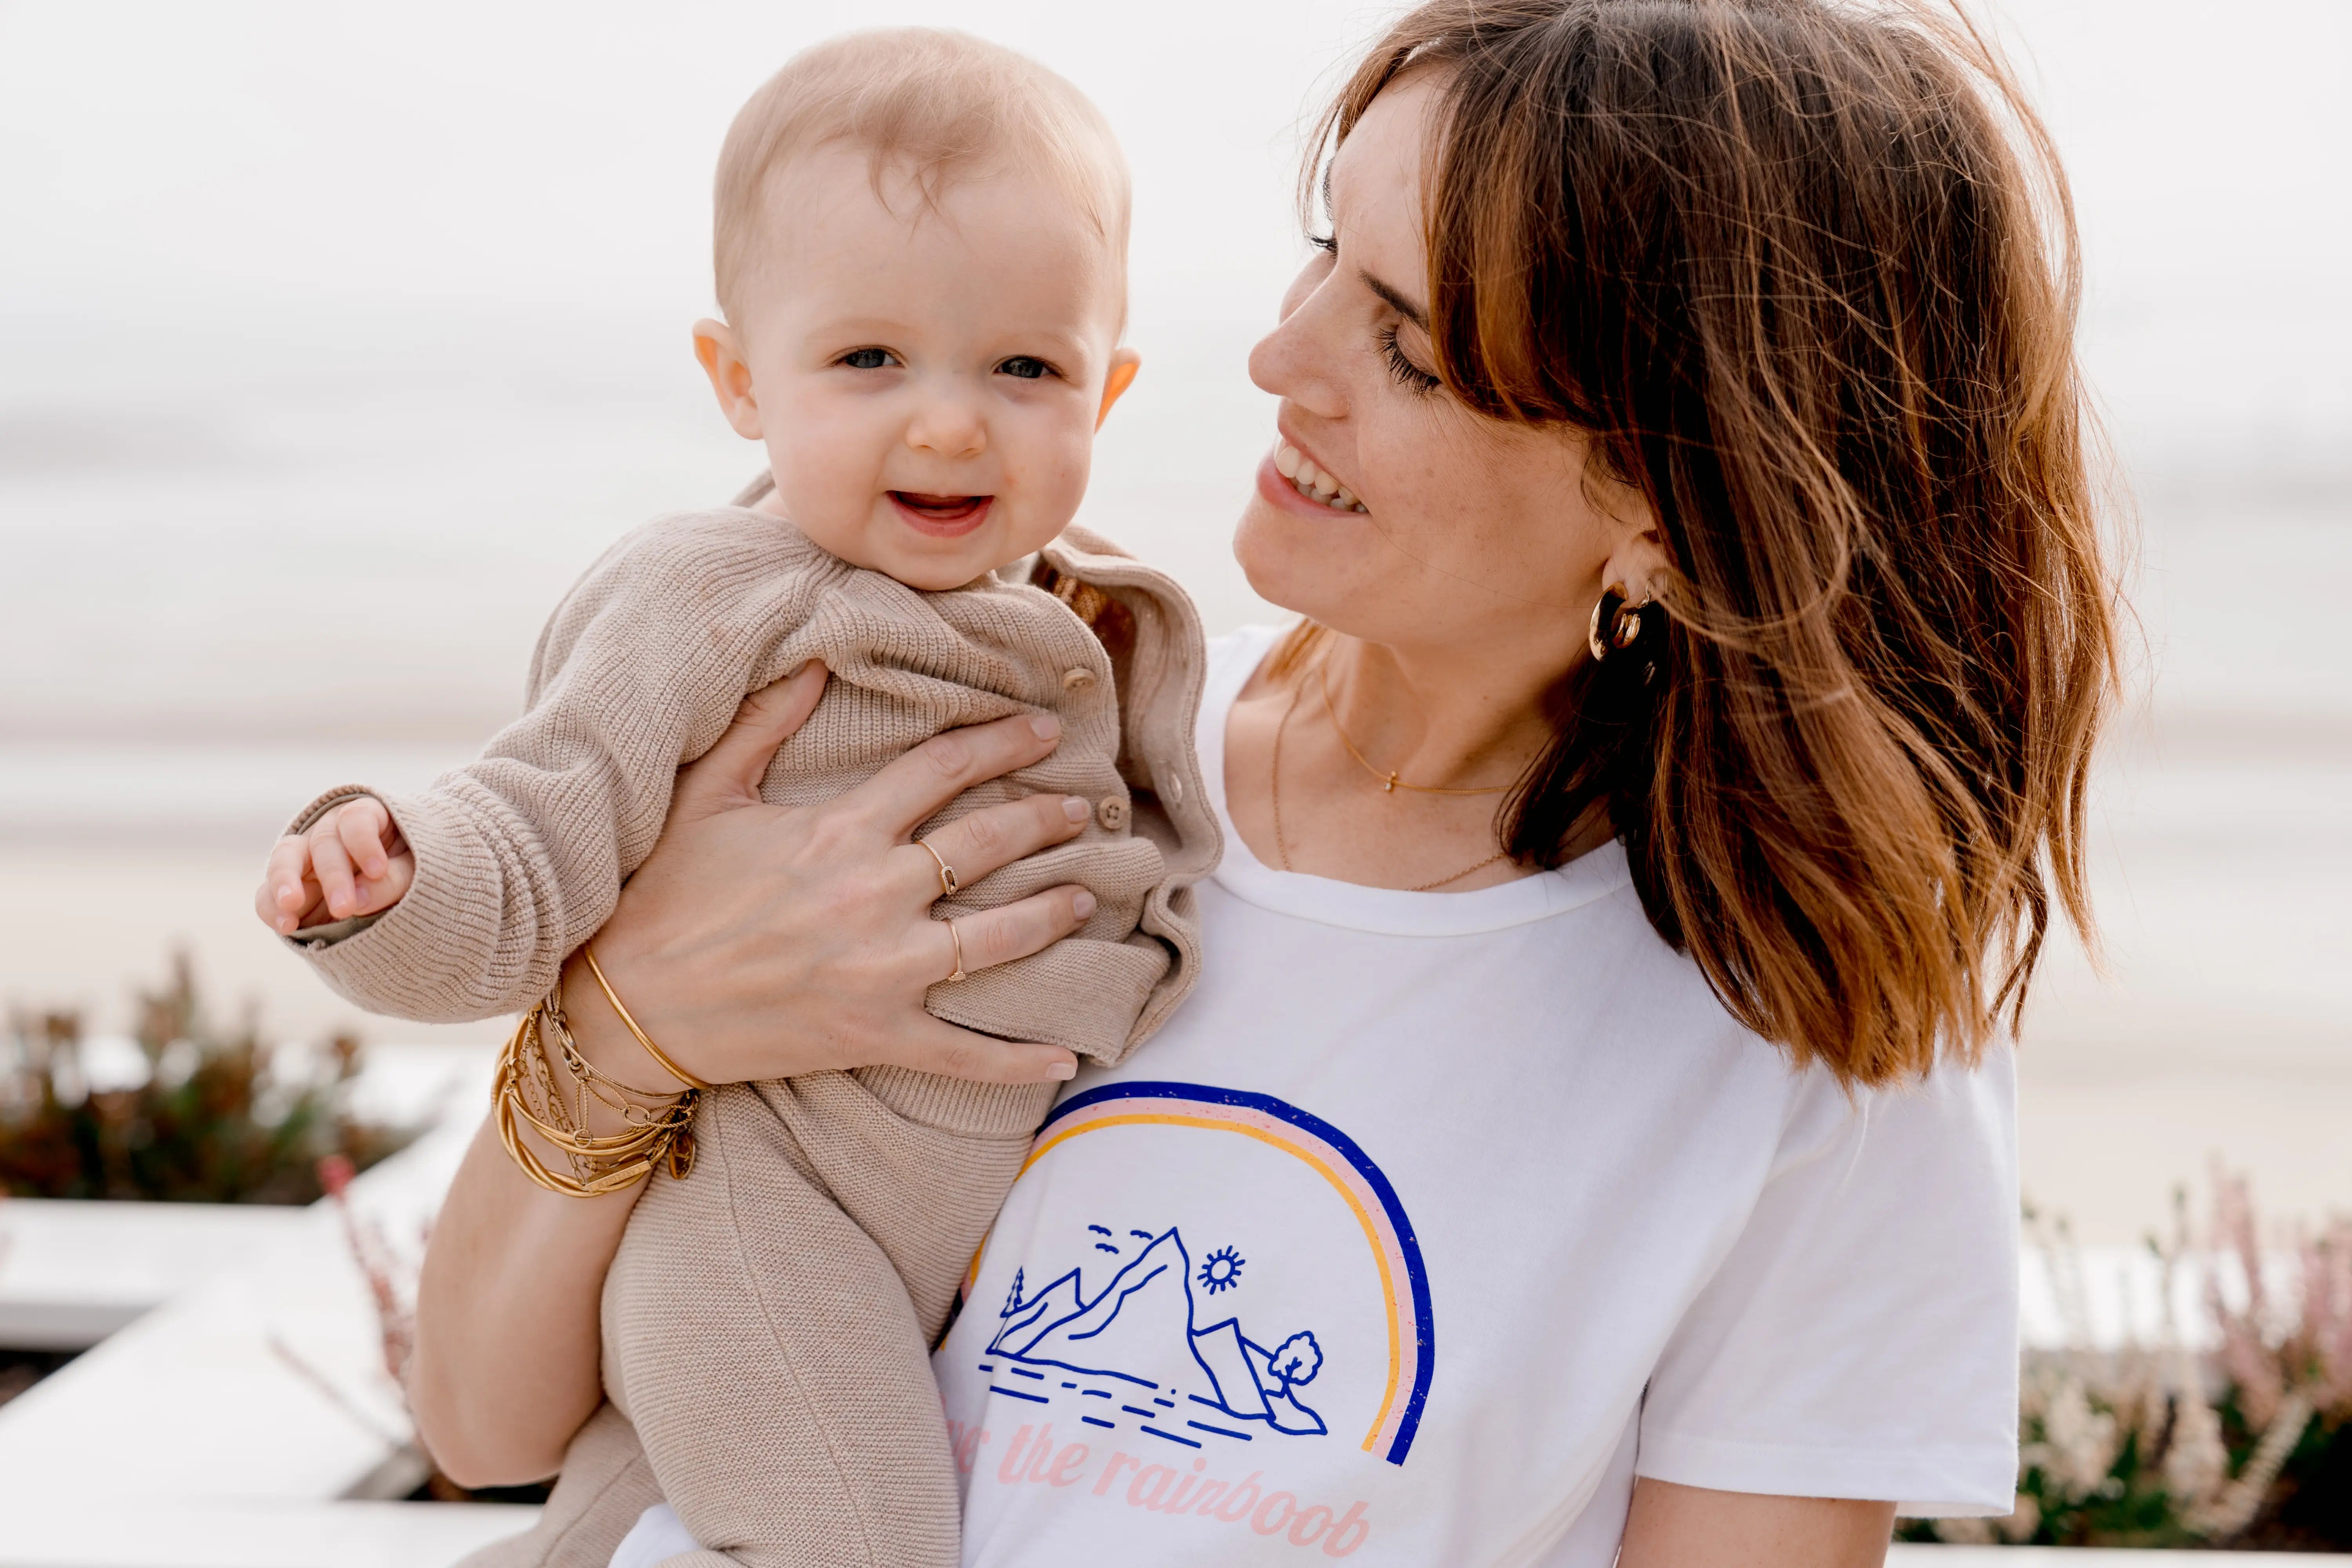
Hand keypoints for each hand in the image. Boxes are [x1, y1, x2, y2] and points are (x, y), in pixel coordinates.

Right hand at [255, 796, 414, 934]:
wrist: (398, 891)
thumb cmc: (415, 870)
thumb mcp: (417, 871)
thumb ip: (393, 881)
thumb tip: (358, 900)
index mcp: (366, 817)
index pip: (357, 819)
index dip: (364, 842)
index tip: (378, 870)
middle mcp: (331, 831)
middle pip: (324, 842)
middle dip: (333, 875)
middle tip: (344, 908)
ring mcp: (306, 858)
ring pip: (285, 858)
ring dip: (286, 881)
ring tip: (291, 906)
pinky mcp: (290, 887)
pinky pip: (269, 893)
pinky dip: (273, 908)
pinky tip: (287, 926)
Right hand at [574, 662, 1095, 1086]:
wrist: (623, 1009)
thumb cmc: (660, 897)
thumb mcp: (706, 794)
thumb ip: (763, 723)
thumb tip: (812, 660)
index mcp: (840, 832)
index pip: (944, 769)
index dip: (1001, 743)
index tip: (1045, 730)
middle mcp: (874, 896)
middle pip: (987, 847)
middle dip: (1044, 821)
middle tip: (1084, 808)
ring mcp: (881, 971)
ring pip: (997, 939)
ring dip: (1052, 915)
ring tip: (1085, 897)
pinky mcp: (874, 1037)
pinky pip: (965, 1052)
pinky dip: (1020, 1061)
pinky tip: (1068, 1057)